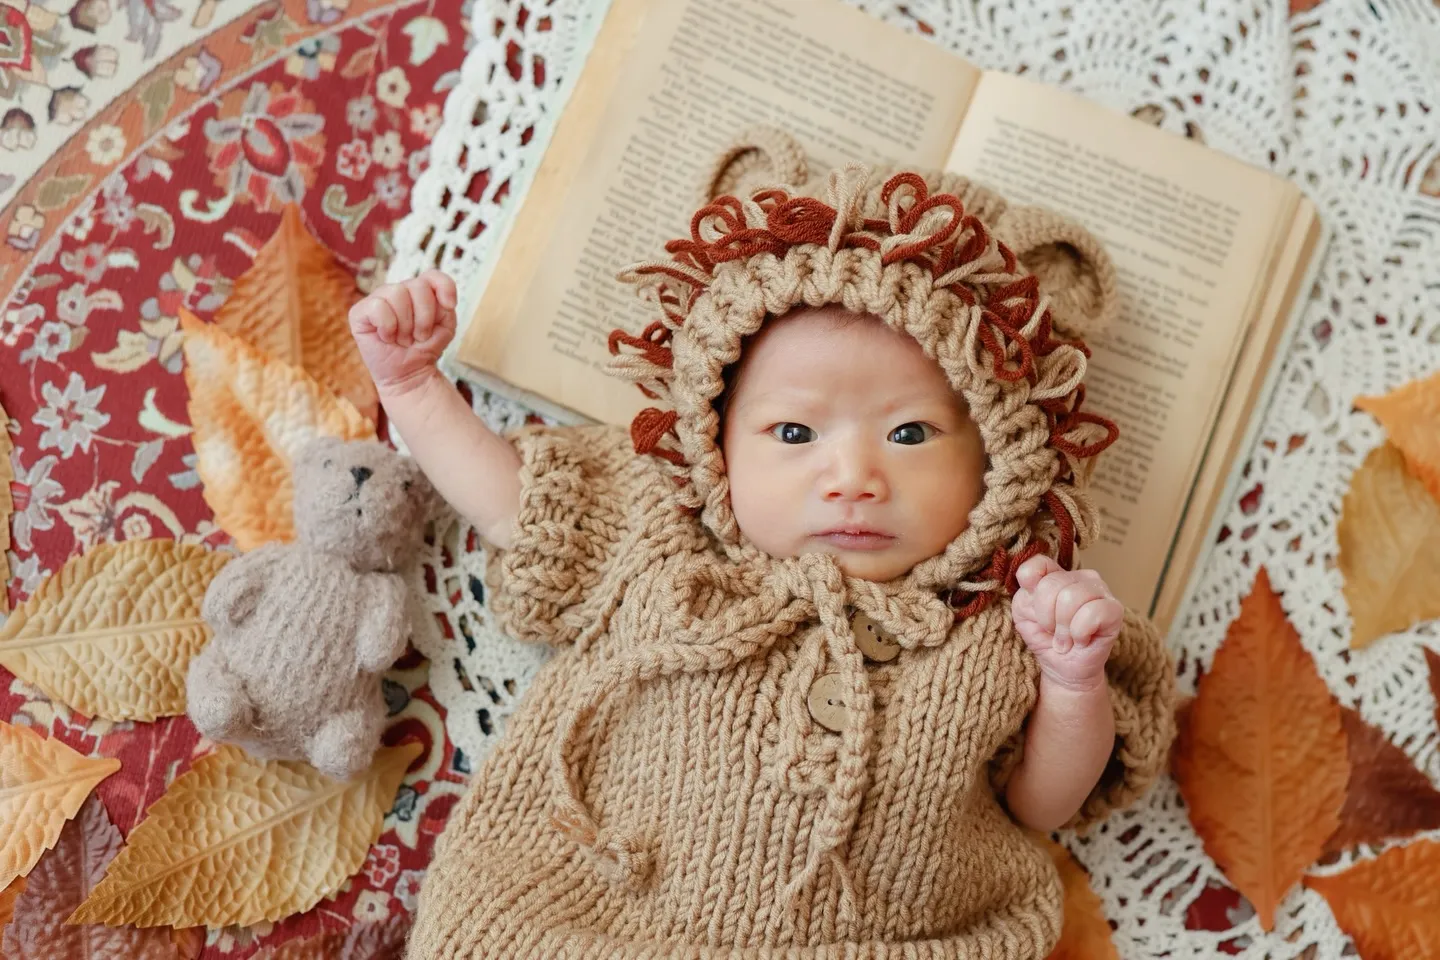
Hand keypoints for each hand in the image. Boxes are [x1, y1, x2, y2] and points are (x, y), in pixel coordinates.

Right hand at [349, 270, 457, 396]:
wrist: (410, 373)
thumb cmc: (425, 348)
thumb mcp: (445, 326)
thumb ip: (446, 306)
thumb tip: (441, 298)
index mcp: (418, 291)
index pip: (432, 275)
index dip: (444, 287)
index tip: (449, 306)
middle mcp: (397, 291)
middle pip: (418, 286)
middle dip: (424, 317)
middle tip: (419, 335)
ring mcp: (377, 299)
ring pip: (398, 294)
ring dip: (406, 325)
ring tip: (403, 338)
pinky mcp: (359, 312)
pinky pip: (378, 307)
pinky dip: (388, 327)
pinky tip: (387, 337)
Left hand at [1012, 555, 1122, 690]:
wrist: (1065, 668)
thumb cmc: (1045, 638)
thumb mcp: (1023, 615)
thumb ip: (1024, 594)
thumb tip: (1033, 583)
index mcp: (1055, 573)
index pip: (1036, 565)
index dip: (1032, 594)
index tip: (1037, 614)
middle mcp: (1080, 576)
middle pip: (1051, 585)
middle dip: (1047, 617)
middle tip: (1054, 632)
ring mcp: (1100, 589)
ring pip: (1070, 597)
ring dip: (1063, 628)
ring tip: (1067, 638)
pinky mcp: (1115, 608)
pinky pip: (1091, 612)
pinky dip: (1080, 632)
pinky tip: (1082, 639)